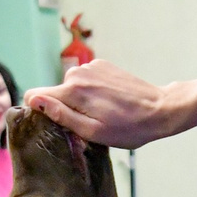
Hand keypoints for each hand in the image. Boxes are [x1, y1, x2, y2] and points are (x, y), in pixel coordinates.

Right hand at [25, 59, 181, 147]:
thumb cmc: (129, 128)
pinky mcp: (103, 65)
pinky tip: (109, 102)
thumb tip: (34, 101)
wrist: (161, 109)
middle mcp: (77, 73)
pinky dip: (92, 91)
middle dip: (65, 108)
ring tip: (103, 113)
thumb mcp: (92, 131)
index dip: (40, 111)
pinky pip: (85, 80)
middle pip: (55, 92)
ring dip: (80, 100)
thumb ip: (61, 115)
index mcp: (72, 90)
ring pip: (71, 87)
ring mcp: (91, 66)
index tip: (56, 124)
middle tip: (89, 123)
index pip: (35, 95)